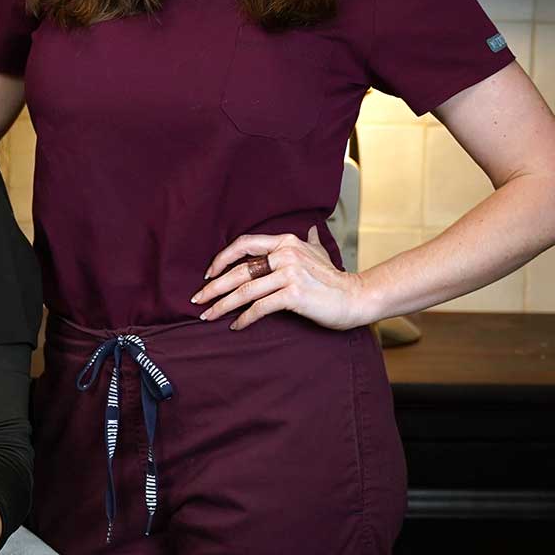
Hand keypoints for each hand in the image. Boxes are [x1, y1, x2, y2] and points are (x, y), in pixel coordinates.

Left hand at [195, 226, 375, 331]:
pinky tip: (236, 325)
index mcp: (286, 242)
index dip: (222, 258)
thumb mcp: (320, 253)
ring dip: (222, 305)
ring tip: (208, 315)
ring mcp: (290, 274)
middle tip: (197, 299)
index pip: (243, 244)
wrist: (356, 298)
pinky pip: (260, 308)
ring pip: (245, 290)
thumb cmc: (335, 278)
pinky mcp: (294, 295)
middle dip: (214, 287)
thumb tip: (312, 229)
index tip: (209, 274)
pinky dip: (244, 318)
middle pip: (238, 270)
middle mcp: (285, 254)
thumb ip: (310, 242)